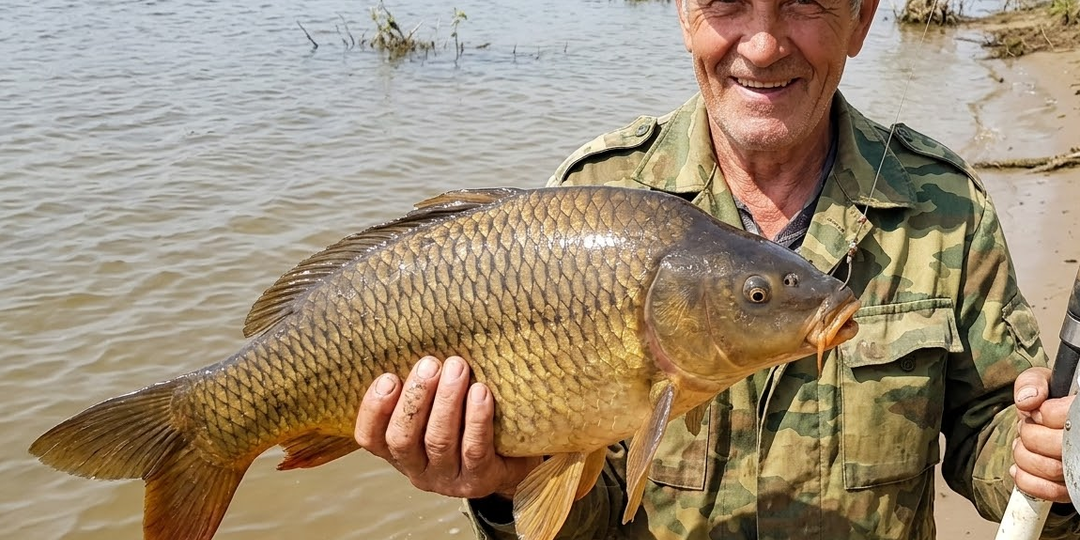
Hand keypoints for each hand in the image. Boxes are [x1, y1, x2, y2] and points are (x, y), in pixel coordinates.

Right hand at [353, 355, 541, 498]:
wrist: (512, 459)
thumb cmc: (466, 422)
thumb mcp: (435, 409)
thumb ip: (422, 387)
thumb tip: (417, 337)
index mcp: (398, 451)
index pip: (370, 437)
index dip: (374, 409)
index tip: (388, 377)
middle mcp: (418, 470)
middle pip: (402, 439)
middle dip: (415, 398)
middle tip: (430, 364)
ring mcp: (448, 478)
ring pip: (438, 441)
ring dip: (446, 401)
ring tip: (457, 367)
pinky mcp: (480, 480)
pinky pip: (475, 449)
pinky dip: (476, 419)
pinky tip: (481, 392)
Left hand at [1012, 366, 1074, 502]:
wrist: (1048, 425)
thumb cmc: (1048, 402)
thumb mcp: (1041, 383)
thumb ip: (1032, 382)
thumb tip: (1027, 401)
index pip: (1066, 416)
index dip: (1044, 413)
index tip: (1037, 412)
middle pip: (1056, 445)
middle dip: (1030, 434)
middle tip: (1029, 428)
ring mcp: (1079, 468)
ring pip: (1050, 469)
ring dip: (1025, 455)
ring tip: (1026, 444)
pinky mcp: (1071, 488)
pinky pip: (1050, 492)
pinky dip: (1026, 479)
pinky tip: (1021, 466)